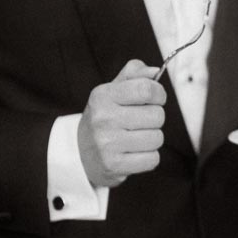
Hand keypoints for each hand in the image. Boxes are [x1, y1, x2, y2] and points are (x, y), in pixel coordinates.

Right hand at [78, 59, 166, 187]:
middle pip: (157, 116)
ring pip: (157, 138)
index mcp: (103, 95)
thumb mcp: (112, 90)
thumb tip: (155, 72)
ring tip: (135, 138)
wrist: (79, 152)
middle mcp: (103, 118)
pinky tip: (133, 153)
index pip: (147, 89)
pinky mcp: (113, 165)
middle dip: (154, 119)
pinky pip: (152, 159)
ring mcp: (107, 144)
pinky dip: (148, 157)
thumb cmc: (104, 117)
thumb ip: (134, 75)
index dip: (158, 94)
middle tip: (139, 122)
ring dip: (152, 139)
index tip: (154, 99)